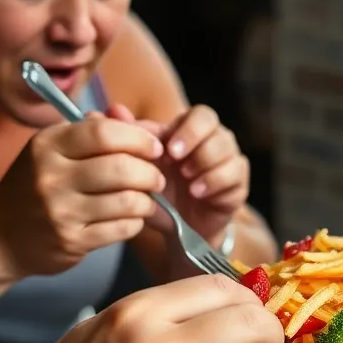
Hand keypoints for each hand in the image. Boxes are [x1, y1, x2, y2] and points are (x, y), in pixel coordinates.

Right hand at [0, 115, 165, 280]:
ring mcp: (60, 211)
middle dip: (150, 173)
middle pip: (120, 168)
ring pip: (127, 201)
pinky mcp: (71, 241)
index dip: (138, 139)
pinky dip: (135, 222)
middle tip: (157, 178)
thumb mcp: (51, 150)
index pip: (104, 133)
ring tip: (147, 199)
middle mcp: (51, 176)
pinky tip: (131, 218)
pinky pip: (121, 228)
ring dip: (147, 201)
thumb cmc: (34, 185)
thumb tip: (130, 118)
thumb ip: (90, 132)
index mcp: (47, 145)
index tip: (154, 148)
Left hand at [112, 104, 248, 247]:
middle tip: (179, 163)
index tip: (169, 151)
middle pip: (213, 122)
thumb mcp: (140, 171)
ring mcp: (229, 159)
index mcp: (189, 130)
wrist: (179, 230)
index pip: (197, 114)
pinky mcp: (239, 182)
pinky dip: (214, 182)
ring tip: (188, 182)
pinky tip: (198, 193)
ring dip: (204, 164)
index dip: (186, 129)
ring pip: (225, 148)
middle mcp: (213, 139)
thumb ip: (124, 140)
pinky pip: (234, 174)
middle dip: (195, 140)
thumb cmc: (159, 195)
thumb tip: (103, 112)